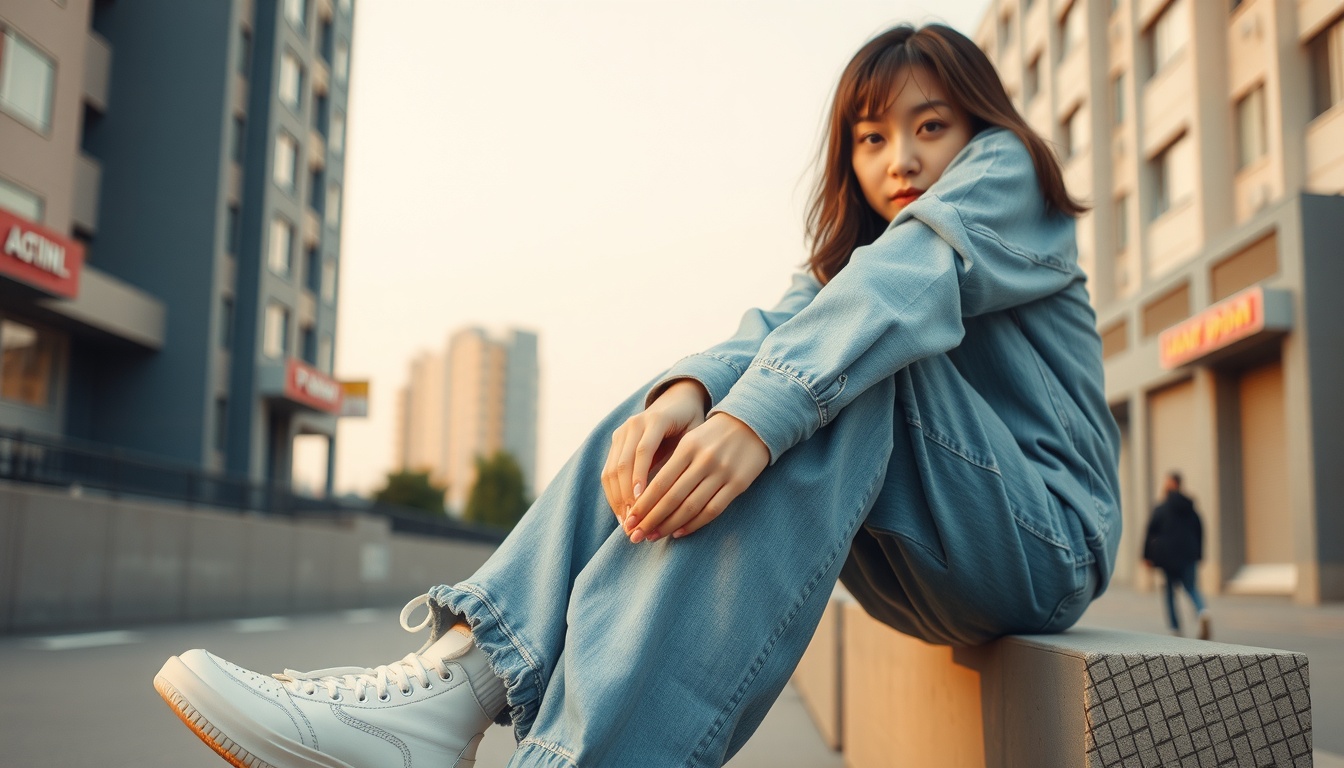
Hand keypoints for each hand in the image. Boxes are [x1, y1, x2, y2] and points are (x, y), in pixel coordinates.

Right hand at [602, 379, 707, 526]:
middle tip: (634, 521)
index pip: (643, 450)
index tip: (641, 501)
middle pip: (623, 462)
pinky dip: (613, 493)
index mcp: (656, 419)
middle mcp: (634, 424)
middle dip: (626, 495)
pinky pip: (608, 470)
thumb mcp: (696, 434)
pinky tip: (622, 512)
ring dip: (617, 498)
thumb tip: (684, 491)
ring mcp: (621, 432)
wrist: (677, 400)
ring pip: (612, 469)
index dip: (640, 476)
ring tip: (627, 522)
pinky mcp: (616, 441)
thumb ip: (687, 456)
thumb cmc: (693, 422)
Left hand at [623, 412, 769, 541]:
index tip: (629, 520)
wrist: (753, 424)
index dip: (643, 504)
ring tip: (653, 536)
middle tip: (635, 535)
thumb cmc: (713, 436)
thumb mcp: (690, 440)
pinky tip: (679, 532)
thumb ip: (671, 464)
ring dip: (669, 525)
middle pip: (672, 497)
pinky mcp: (738, 484)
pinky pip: (712, 509)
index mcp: (688, 447)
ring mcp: (722, 473)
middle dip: (650, 519)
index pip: (660, 482)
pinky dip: (694, 524)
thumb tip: (644, 496)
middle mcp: (704, 460)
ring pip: (690, 506)